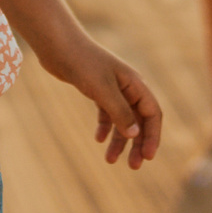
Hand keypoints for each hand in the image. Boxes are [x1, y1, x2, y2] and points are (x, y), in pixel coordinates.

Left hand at [45, 37, 163, 166]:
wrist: (59, 46)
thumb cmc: (83, 64)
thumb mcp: (103, 91)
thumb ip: (120, 112)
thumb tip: (135, 135)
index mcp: (136, 84)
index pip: (153, 114)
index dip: (153, 136)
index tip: (148, 157)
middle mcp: (128, 87)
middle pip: (140, 120)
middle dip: (138, 144)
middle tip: (134, 166)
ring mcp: (113, 89)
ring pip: (123, 120)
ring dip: (120, 140)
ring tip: (110, 161)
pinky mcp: (97, 90)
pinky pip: (107, 113)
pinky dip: (105, 127)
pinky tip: (98, 139)